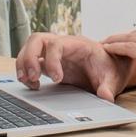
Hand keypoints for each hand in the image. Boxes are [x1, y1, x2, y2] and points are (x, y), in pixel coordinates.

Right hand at [15, 32, 131, 101]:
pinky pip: (29, 61)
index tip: (57, 79)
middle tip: (32, 77)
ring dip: (23, 64)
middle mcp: (62, 45)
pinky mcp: (48, 62)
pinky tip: (33, 86)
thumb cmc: (109, 67)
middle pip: (37, 39)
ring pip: (29, 47)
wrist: (109, 66)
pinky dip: (25, 72)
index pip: (56, 44)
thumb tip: (106, 97)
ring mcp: (53, 53)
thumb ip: (108, 86)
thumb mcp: (112, 77)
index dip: (52, 60)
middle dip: (29, 58)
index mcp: (77, 44)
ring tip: (29, 82)